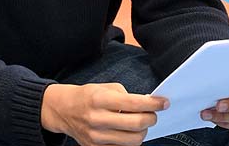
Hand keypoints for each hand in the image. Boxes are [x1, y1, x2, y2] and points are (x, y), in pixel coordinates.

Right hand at [41, 82, 168, 145]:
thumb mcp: (104, 87)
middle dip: (151, 119)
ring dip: (143, 132)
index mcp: (100, 99)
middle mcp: (98, 119)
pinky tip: (128, 132)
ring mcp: (96, 137)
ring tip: (141, 123)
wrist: (64, 110)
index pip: (133, 103)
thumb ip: (125, 95)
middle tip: (154, 114)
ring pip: (132, 141)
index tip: (164, 102)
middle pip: (136, 125)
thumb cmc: (88, 96)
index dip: (152, 104)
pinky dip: (130, 141)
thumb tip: (146, 104)